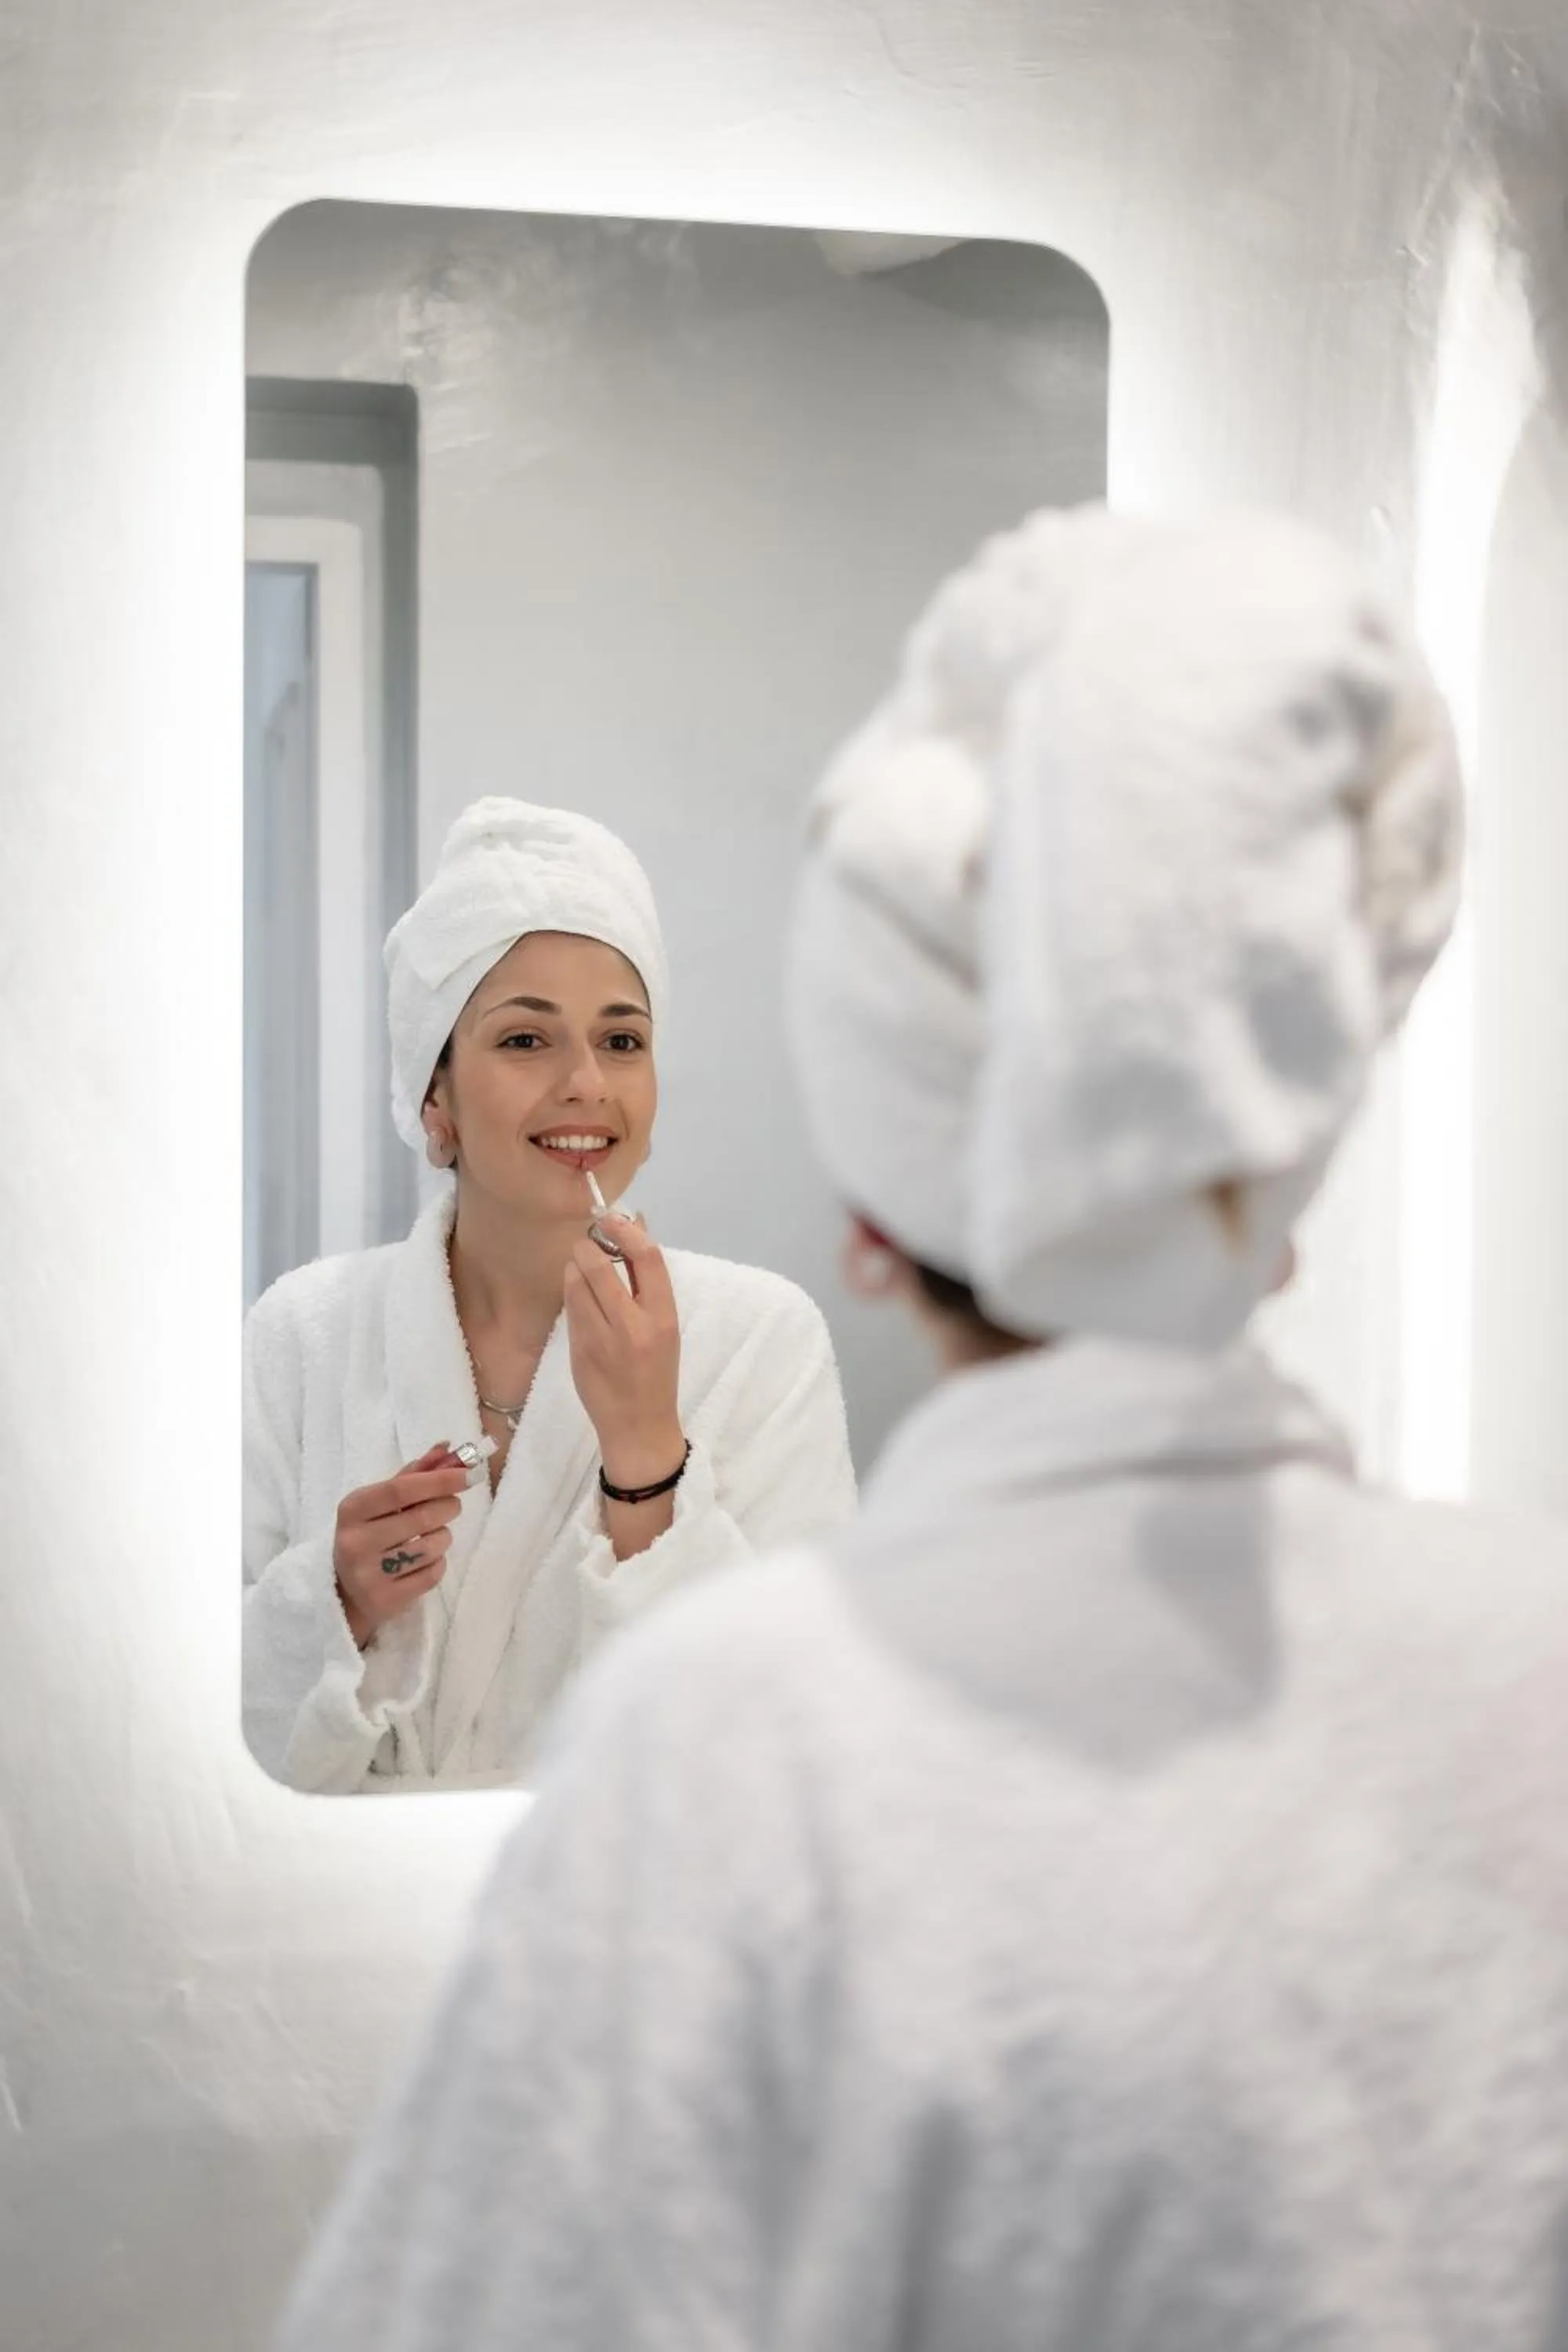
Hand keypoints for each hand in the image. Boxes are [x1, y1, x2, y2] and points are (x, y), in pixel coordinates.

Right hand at [332, 1443, 469, 1650]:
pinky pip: (433, 1574)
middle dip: (448, 1507)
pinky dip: (439, 1563)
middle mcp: (355, 1541)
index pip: (402, 1489)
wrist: (346, 1591)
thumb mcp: (380, 1503)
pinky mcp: (385, 1600)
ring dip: (444, 1537)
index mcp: (352, 1509)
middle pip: (422, 1517)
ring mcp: (368, 1575)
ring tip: (433, 1536)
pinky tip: (424, 1561)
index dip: (439, 1480)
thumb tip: (446, 1447)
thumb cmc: (370, 1534)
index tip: (468, 1473)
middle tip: (452, 1505)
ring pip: (432, 1547)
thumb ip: (413, 1475)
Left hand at [563, 1216, 683, 1487]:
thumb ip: (648, 1284)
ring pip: (578, 1284)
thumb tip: (636, 1230)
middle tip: (587, 1244)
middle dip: (588, 1246)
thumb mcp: (664, 1328)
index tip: (613, 1218)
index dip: (627, 1229)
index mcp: (663, 1317)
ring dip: (575, 1267)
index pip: (648, 1258)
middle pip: (601, 1265)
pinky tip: (577, 1296)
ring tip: (580, 1268)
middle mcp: (633, 1325)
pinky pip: (570, 1308)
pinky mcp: (579, 1350)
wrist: (639, 1427)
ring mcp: (602, 1339)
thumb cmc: (656, 1374)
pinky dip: (570, 1293)